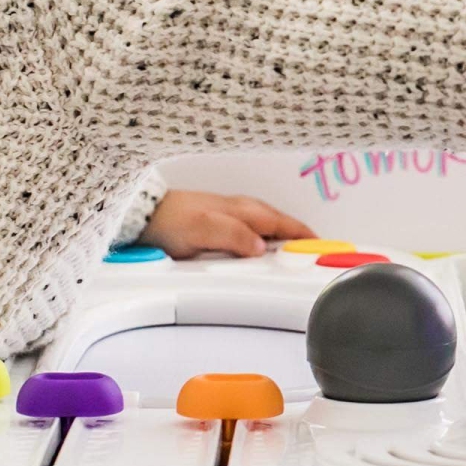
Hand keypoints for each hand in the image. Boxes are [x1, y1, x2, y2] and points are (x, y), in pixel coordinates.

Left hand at [139, 190, 315, 258]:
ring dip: (284, 239)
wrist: (141, 214)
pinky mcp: (220, 222)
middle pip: (281, 224)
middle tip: (315, 254)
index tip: (324, 247)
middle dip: (301, 237)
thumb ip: (235, 237)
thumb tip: (261, 247)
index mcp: (245, 211)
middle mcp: (242, 210)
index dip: (307, 237)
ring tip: (294, 255)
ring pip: (268, 227)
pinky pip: (253, 231)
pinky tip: (260, 250)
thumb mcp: (204, 230)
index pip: (286, 224)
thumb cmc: (169, 220)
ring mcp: (232, 214)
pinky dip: (265, 240)